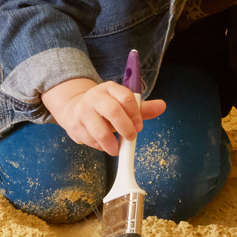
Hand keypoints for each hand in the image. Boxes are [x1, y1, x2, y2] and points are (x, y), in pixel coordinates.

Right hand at [42, 78, 166, 154]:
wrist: (74, 109)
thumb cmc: (105, 108)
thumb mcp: (122, 104)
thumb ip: (142, 108)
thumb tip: (162, 106)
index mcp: (109, 88)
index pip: (125, 97)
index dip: (135, 114)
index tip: (139, 126)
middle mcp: (95, 97)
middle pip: (113, 111)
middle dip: (125, 128)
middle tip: (131, 138)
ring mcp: (82, 111)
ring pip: (100, 131)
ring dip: (112, 144)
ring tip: (117, 148)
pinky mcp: (75, 126)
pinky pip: (91, 141)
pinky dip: (101, 147)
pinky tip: (104, 144)